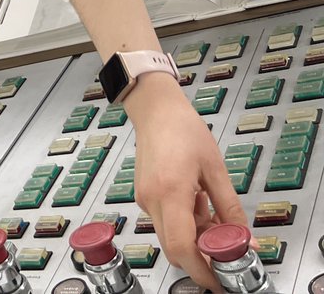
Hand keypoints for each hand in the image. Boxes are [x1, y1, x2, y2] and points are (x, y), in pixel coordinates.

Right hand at [128, 74, 248, 288]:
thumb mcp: (216, 169)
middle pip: (174, 248)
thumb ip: (230, 208)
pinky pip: (165, 222)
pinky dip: (185, 224)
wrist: (156, 110)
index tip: (220, 279)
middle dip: (202, 257)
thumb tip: (243, 238)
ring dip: (195, 238)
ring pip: (170, 236)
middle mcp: (152, 200)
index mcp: (170, 192)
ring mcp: (144, 199)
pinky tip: (198, 203)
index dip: (202, 269)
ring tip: (214, 216)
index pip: (182, 247)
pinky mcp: (144, 196)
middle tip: (226, 251)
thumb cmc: (184, 130)